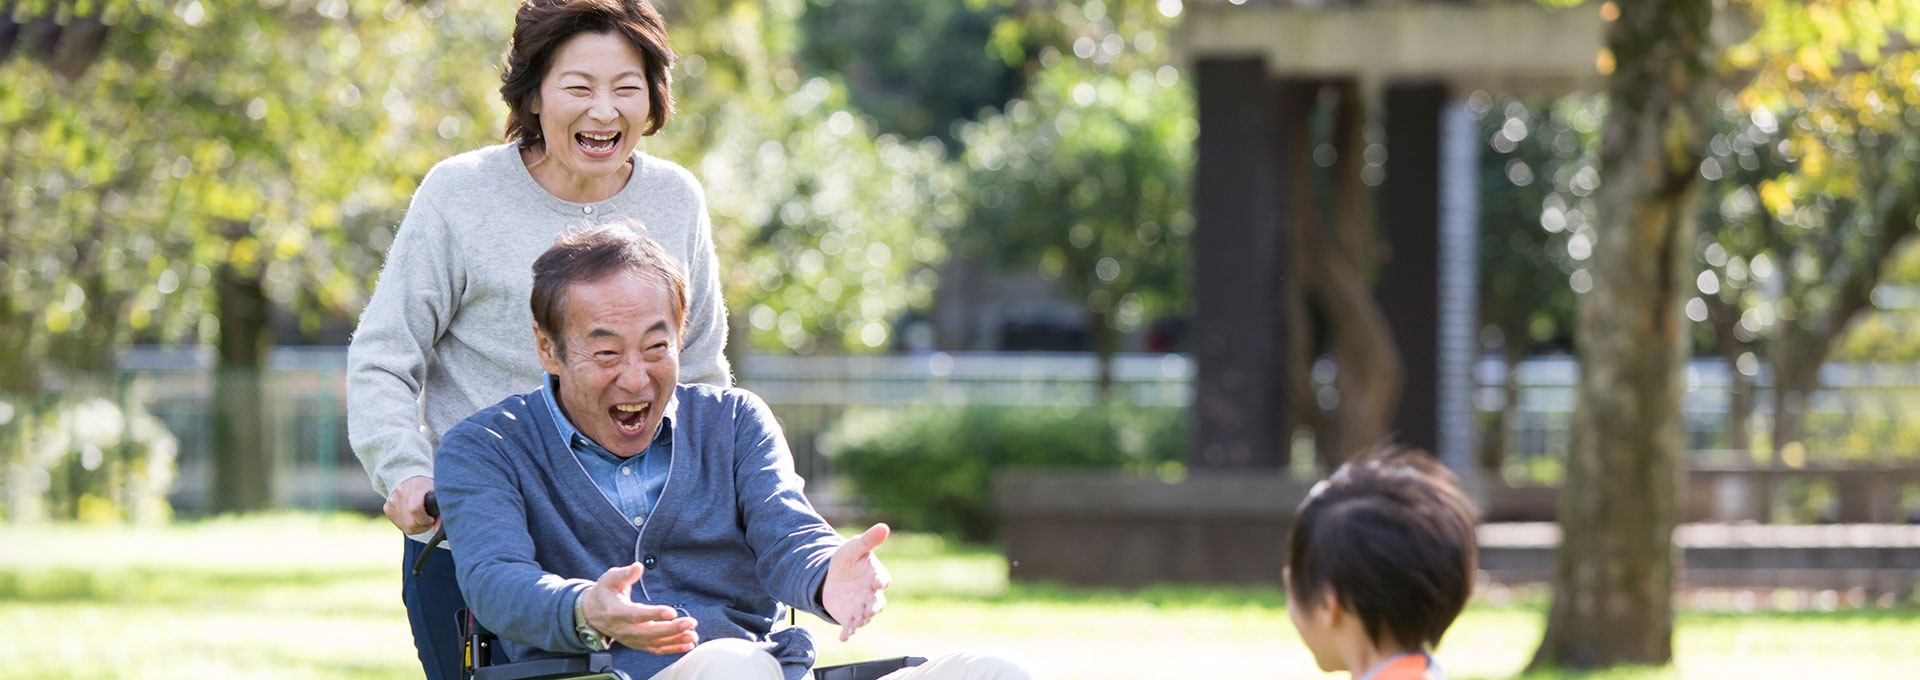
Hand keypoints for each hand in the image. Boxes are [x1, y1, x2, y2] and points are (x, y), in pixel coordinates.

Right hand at [385, 476, 437, 533]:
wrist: (411, 479)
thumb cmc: (429, 489)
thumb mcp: (438, 495)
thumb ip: (441, 512)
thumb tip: (437, 530)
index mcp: (416, 486)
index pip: (415, 509)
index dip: (425, 519)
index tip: (431, 519)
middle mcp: (401, 492)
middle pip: (411, 522)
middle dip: (423, 526)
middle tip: (428, 520)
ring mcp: (392, 500)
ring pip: (406, 526)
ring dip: (417, 527)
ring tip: (422, 518)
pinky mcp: (387, 508)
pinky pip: (400, 525)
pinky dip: (409, 525)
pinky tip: (413, 517)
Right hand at [583, 564, 698, 654]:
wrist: (592, 613)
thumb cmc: (604, 593)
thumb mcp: (610, 579)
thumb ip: (624, 574)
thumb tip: (638, 567)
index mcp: (617, 612)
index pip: (637, 615)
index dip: (654, 614)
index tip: (671, 611)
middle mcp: (624, 629)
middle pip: (649, 633)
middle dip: (672, 629)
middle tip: (690, 623)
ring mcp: (631, 639)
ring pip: (655, 643)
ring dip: (675, 640)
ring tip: (693, 635)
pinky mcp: (638, 644)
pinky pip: (656, 649)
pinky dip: (672, 648)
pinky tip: (687, 645)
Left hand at [821, 523, 891, 641]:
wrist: (831, 576)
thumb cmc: (847, 560)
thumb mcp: (855, 547)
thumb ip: (869, 540)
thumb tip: (884, 526)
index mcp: (876, 576)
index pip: (883, 580)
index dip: (881, 582)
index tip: (878, 583)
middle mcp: (872, 594)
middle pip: (878, 603)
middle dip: (874, 607)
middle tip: (869, 610)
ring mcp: (861, 607)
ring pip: (865, 616)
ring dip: (861, 620)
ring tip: (855, 623)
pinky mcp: (849, 617)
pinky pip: (851, 627)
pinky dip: (848, 632)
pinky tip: (843, 637)